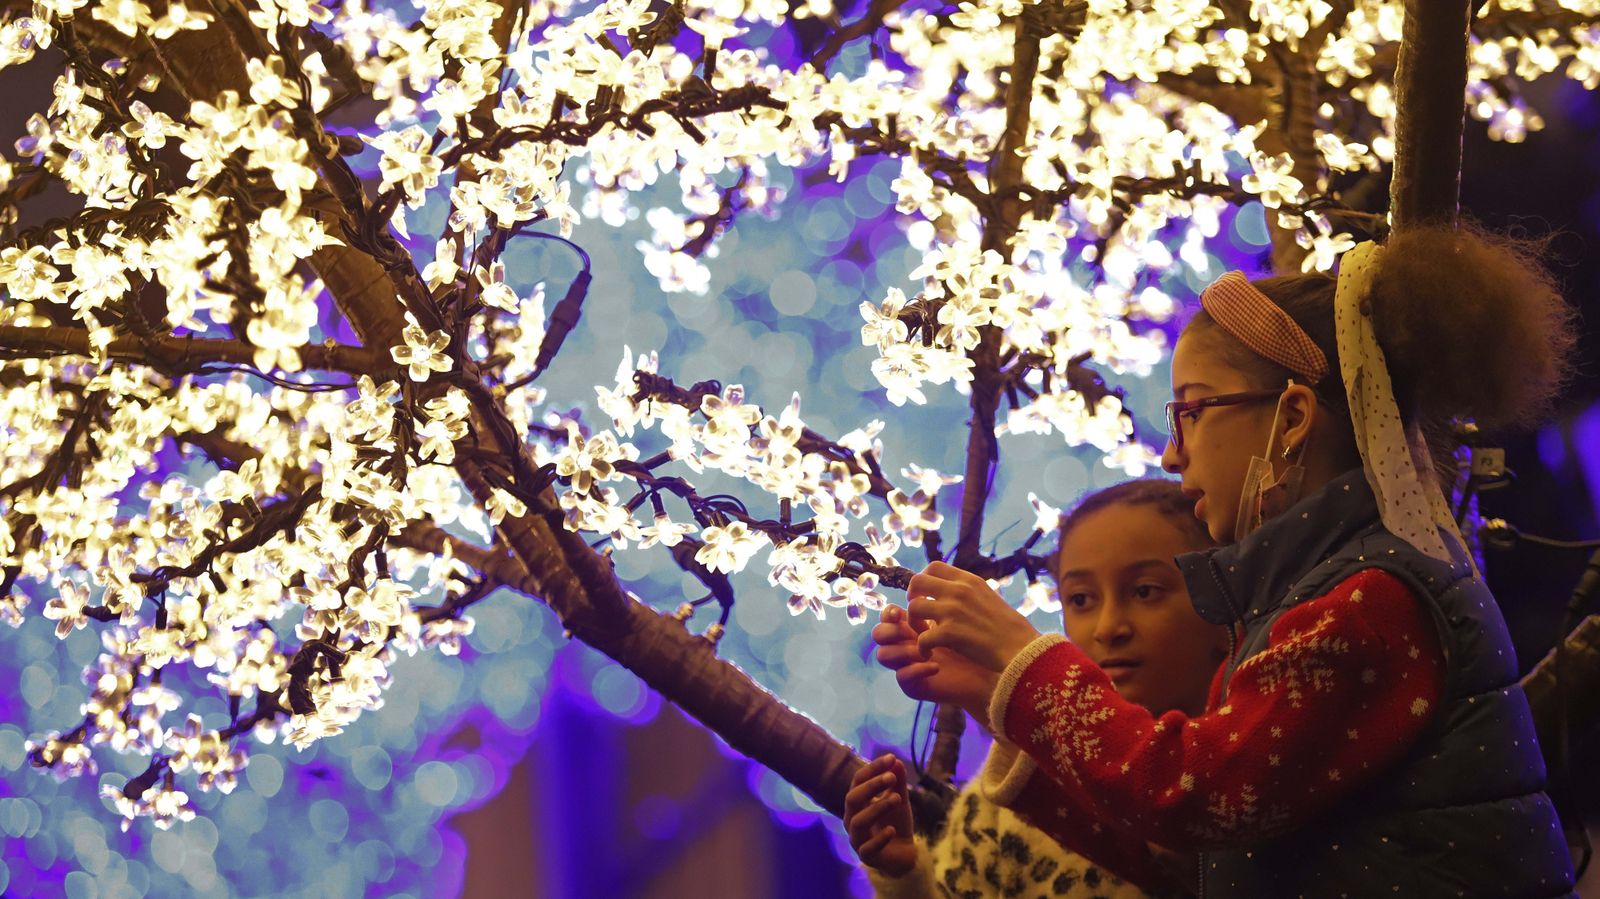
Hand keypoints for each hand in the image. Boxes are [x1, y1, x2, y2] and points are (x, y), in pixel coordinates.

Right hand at [844, 754, 916, 876]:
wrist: (903, 853)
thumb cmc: (896, 822)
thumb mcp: (899, 799)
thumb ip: (897, 782)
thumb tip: (896, 761)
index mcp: (856, 802)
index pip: (858, 780)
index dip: (873, 768)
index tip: (891, 758)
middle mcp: (851, 818)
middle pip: (852, 798)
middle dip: (872, 786)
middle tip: (891, 777)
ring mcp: (857, 838)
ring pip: (858, 821)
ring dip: (878, 808)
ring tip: (898, 799)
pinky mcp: (866, 856)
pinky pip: (867, 848)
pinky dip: (879, 838)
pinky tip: (892, 829)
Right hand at [873, 605, 998, 718]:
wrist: (989, 670)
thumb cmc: (976, 641)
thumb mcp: (959, 613)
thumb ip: (941, 595)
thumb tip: (931, 570)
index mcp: (911, 625)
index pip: (888, 615)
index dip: (889, 611)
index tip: (905, 607)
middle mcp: (904, 644)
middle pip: (878, 633)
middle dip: (890, 629)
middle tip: (911, 631)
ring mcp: (906, 664)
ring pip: (883, 654)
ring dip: (904, 650)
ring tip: (930, 651)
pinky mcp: (913, 684)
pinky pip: (901, 676)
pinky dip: (917, 669)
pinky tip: (936, 666)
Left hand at [905, 561, 1040, 673]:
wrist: (1022, 649)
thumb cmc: (1009, 628)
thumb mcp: (989, 597)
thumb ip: (968, 592)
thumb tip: (951, 589)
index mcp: (968, 581)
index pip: (933, 566)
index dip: (923, 580)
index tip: (926, 595)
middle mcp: (958, 591)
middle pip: (917, 582)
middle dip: (911, 597)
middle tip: (919, 614)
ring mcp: (953, 611)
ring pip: (914, 608)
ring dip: (913, 623)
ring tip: (922, 635)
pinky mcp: (950, 634)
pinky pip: (921, 638)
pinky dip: (921, 648)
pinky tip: (928, 653)